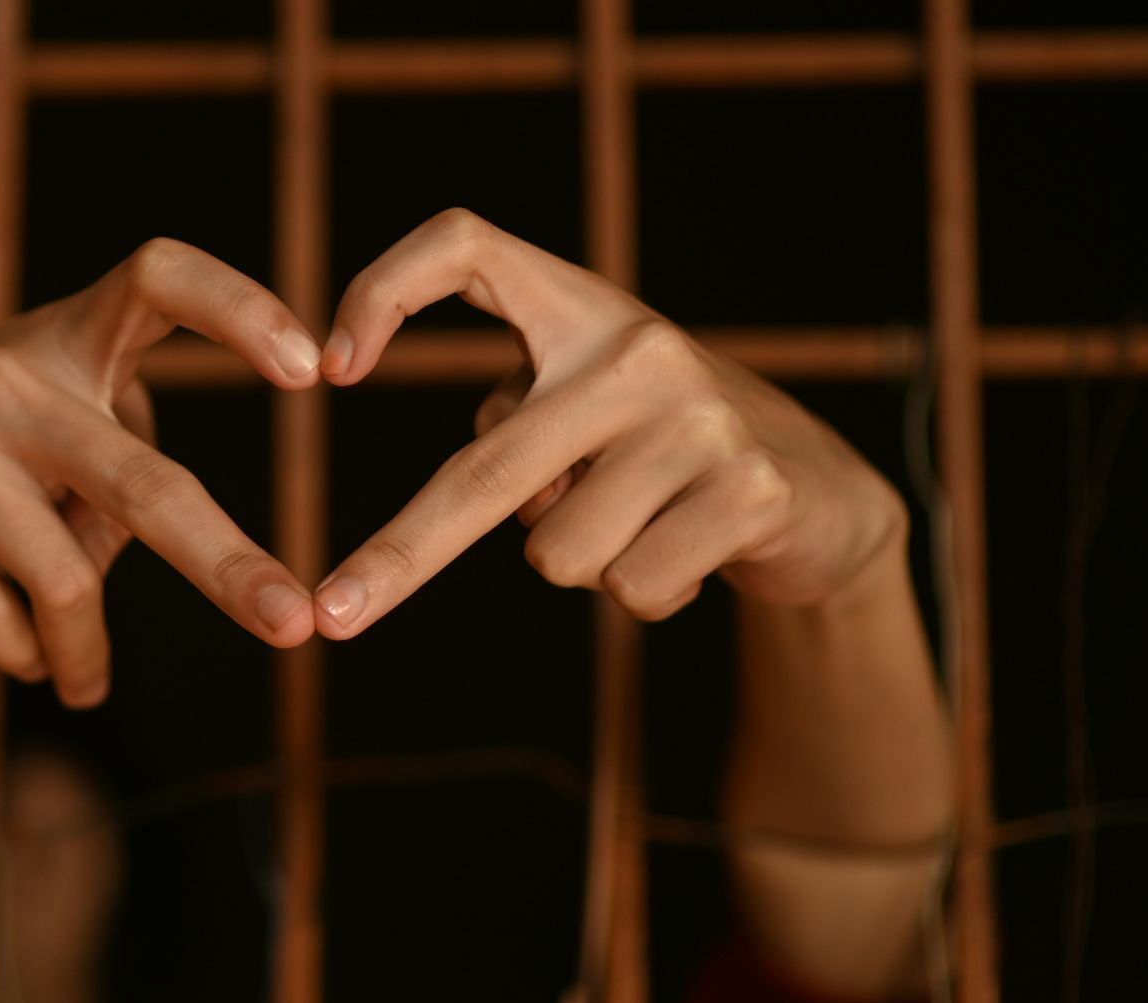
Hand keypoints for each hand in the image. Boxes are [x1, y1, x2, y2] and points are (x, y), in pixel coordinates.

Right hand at [0, 239, 322, 706]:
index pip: (159, 278)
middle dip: (228, 566)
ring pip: (63, 576)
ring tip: (89, 682)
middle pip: (142, 483)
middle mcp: (9, 372)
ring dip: (87, 648)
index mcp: (69, 336)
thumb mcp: (62, 420)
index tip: (314, 372)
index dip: (239, 309)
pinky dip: (26, 653)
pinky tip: (30, 659)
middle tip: (293, 628)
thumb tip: (176, 562)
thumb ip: (129, 475)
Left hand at [312, 209, 905, 636]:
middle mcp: (637, 346)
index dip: (386, 287)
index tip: (330, 368)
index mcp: (580, 308)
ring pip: (558, 553)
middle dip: (399, 555)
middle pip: (487, 467)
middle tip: (334, 613)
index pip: (466, 245)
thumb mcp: (581, 414)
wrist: (817, 492)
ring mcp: (700, 416)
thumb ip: (514, 434)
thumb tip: (459, 520)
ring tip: (642, 524)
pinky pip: (632, 588)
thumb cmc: (658, 452)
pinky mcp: (751, 488)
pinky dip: (648, 595)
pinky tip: (693, 551)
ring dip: (582, 567)